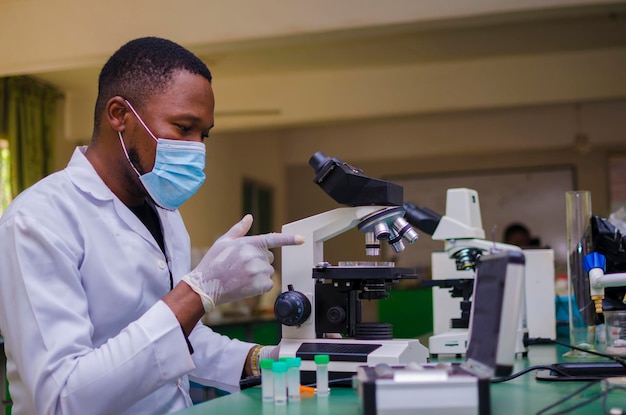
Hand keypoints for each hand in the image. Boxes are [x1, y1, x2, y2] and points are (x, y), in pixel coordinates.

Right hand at [182, 215, 303, 312]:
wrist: (204, 286)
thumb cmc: (212, 263)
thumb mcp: (223, 242)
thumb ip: (239, 230)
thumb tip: (249, 217)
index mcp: (247, 243)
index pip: (272, 239)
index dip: (289, 240)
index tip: (302, 239)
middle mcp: (253, 256)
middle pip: (269, 258)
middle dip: (259, 261)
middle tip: (241, 266)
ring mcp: (256, 271)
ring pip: (268, 271)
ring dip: (259, 274)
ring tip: (241, 276)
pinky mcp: (258, 285)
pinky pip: (268, 284)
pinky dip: (260, 286)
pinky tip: (245, 285)